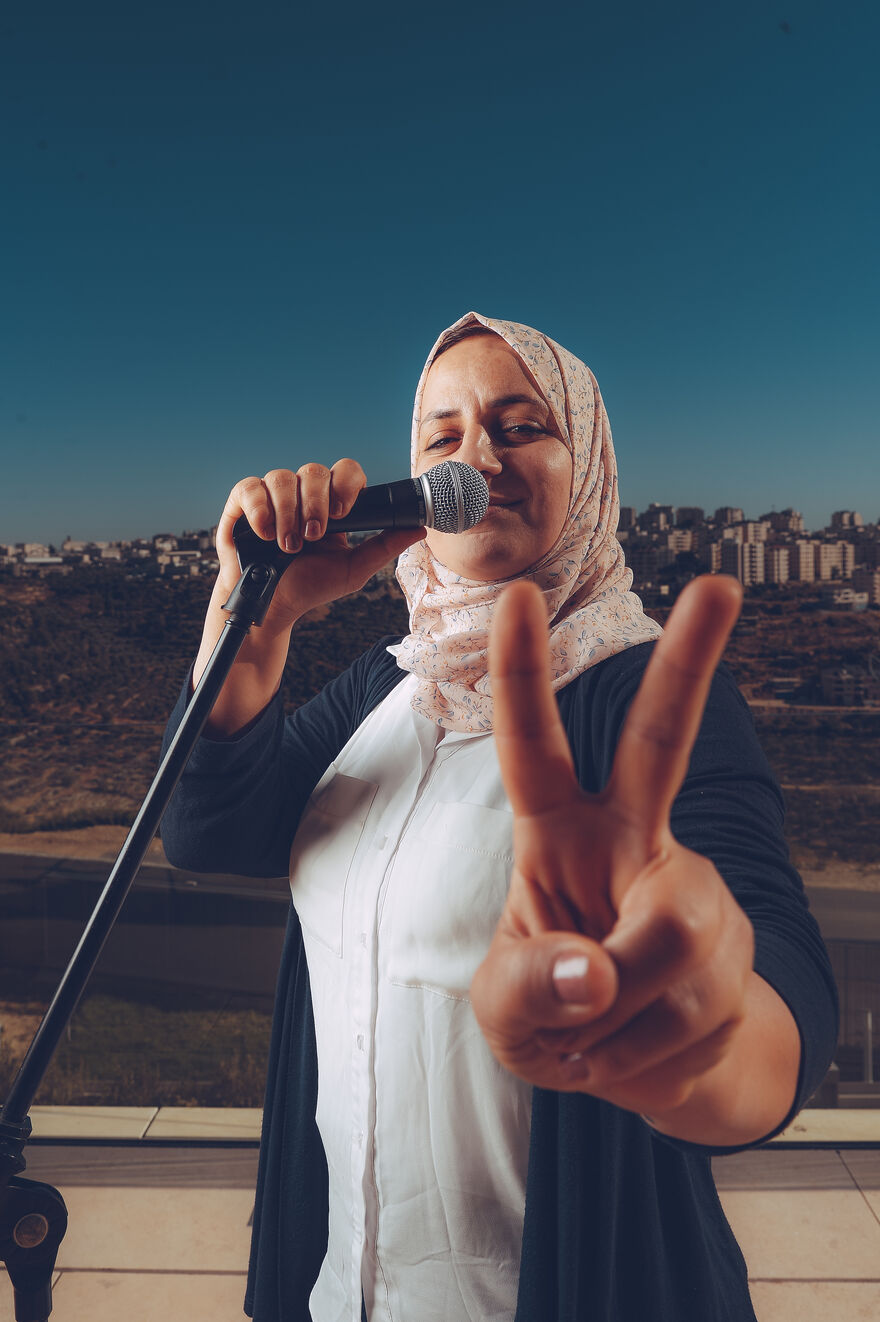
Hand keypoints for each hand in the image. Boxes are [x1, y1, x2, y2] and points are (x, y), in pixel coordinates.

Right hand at [194, 460, 423, 734]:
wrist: (269, 608)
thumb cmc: (308, 587)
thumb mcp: (352, 569)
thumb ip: (384, 546)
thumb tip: (421, 528)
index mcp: (331, 504)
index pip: (345, 471)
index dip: (346, 483)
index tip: (343, 512)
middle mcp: (302, 495)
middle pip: (314, 470)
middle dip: (316, 503)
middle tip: (314, 536)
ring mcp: (271, 497)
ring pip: (282, 477)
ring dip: (288, 513)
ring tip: (288, 546)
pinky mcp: (241, 504)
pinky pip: (250, 487)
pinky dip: (260, 509)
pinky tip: (265, 534)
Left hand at [471, 575, 784, 1131]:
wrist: (641, 1072)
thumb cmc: (556, 1018)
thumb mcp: (505, 1014)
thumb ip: (525, 989)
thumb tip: (596, 974)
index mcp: (559, 835)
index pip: (533, 748)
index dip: (520, 675)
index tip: (517, 594)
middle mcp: (633, 839)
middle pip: (663, 744)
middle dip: (692, 663)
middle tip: (721, 585)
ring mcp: (692, 887)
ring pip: (669, 946)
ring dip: (621, 1022)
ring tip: (599, 1039)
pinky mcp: (737, 944)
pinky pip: (692, 1008)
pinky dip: (648, 1055)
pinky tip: (644, 1048)